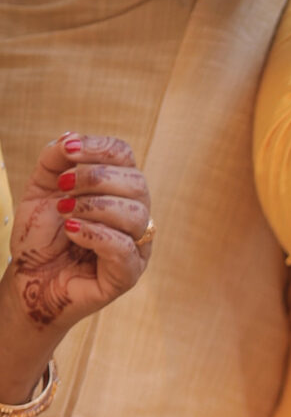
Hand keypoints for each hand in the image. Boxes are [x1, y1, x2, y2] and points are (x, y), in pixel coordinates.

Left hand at [8, 132, 152, 330]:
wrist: (28, 279)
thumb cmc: (39, 238)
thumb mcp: (40, 189)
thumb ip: (54, 160)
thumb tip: (70, 137)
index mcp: (116, 192)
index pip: (125, 157)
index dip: (99, 147)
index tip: (68, 150)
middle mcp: (133, 217)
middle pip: (137, 183)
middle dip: (95, 178)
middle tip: (63, 188)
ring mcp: (135, 247)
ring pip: (135, 214)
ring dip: (93, 207)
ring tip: (64, 213)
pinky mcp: (127, 275)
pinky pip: (124, 248)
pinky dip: (94, 234)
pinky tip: (71, 232)